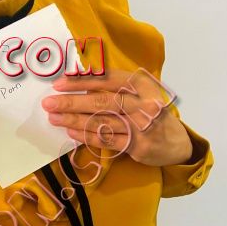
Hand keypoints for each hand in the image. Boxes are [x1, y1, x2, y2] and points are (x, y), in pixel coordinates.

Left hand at [41, 69, 193, 166]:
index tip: (59, 84)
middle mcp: (142, 104)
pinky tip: (71, 132)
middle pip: (102, 102)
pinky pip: (107, 140)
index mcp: (141, 85)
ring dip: (74, 120)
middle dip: (72, 102)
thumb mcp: (140, 94)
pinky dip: (87, 136)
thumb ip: (115, 89)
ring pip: (102, 122)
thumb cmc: (151, 114)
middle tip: (50, 103)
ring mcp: (141, 126)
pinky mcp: (137, 146)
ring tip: (55, 118)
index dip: (81, 81)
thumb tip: (78, 84)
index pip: (107, 80)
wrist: (176, 143)